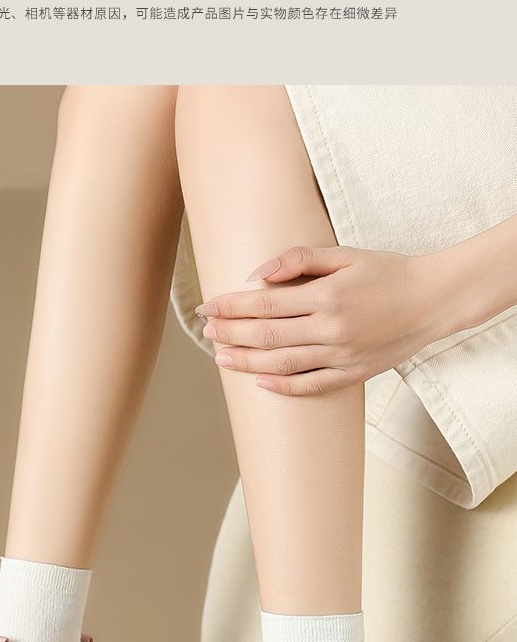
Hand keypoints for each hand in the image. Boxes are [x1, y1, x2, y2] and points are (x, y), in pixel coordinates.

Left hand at [195, 245, 449, 395]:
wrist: (434, 300)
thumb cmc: (387, 272)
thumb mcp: (344, 254)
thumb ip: (298, 259)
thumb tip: (256, 275)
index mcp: (326, 296)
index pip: (265, 305)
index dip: (231, 307)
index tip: (208, 308)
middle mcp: (331, 329)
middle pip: (266, 337)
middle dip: (231, 334)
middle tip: (207, 332)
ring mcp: (342, 356)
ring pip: (282, 364)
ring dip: (246, 362)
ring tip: (220, 358)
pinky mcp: (354, 374)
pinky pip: (311, 386)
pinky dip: (283, 387)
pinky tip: (260, 383)